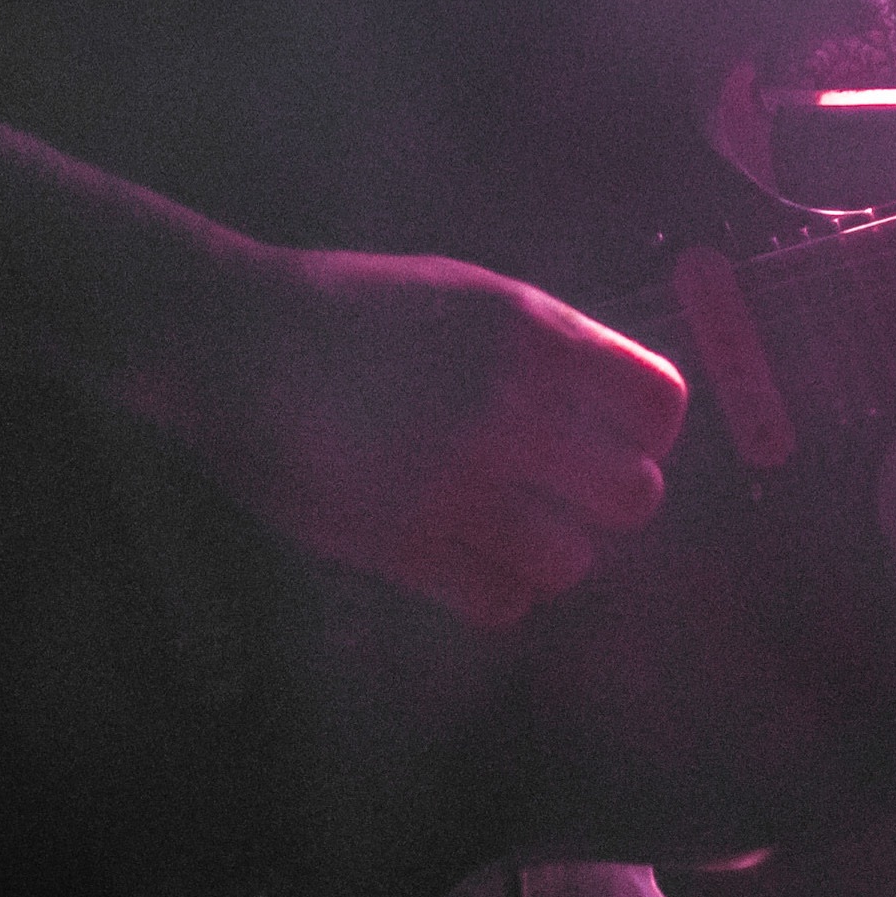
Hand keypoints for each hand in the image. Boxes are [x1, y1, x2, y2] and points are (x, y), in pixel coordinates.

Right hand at [155, 246, 687, 629]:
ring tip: (517, 530)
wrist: (237, 337)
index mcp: (533, 333)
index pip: (658, 402)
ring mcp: (455, 481)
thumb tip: (619, 402)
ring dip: (552, 553)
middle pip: (633, 496)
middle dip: (612, 501)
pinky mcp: (400, 543)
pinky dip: (499, 592)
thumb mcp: (473, 294)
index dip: (650, 432)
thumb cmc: (359, 308)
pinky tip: (471, 561)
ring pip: (571, 562)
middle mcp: (508, 407)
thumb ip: (550, 344)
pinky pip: (500, 602)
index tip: (621, 438)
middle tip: (572, 494)